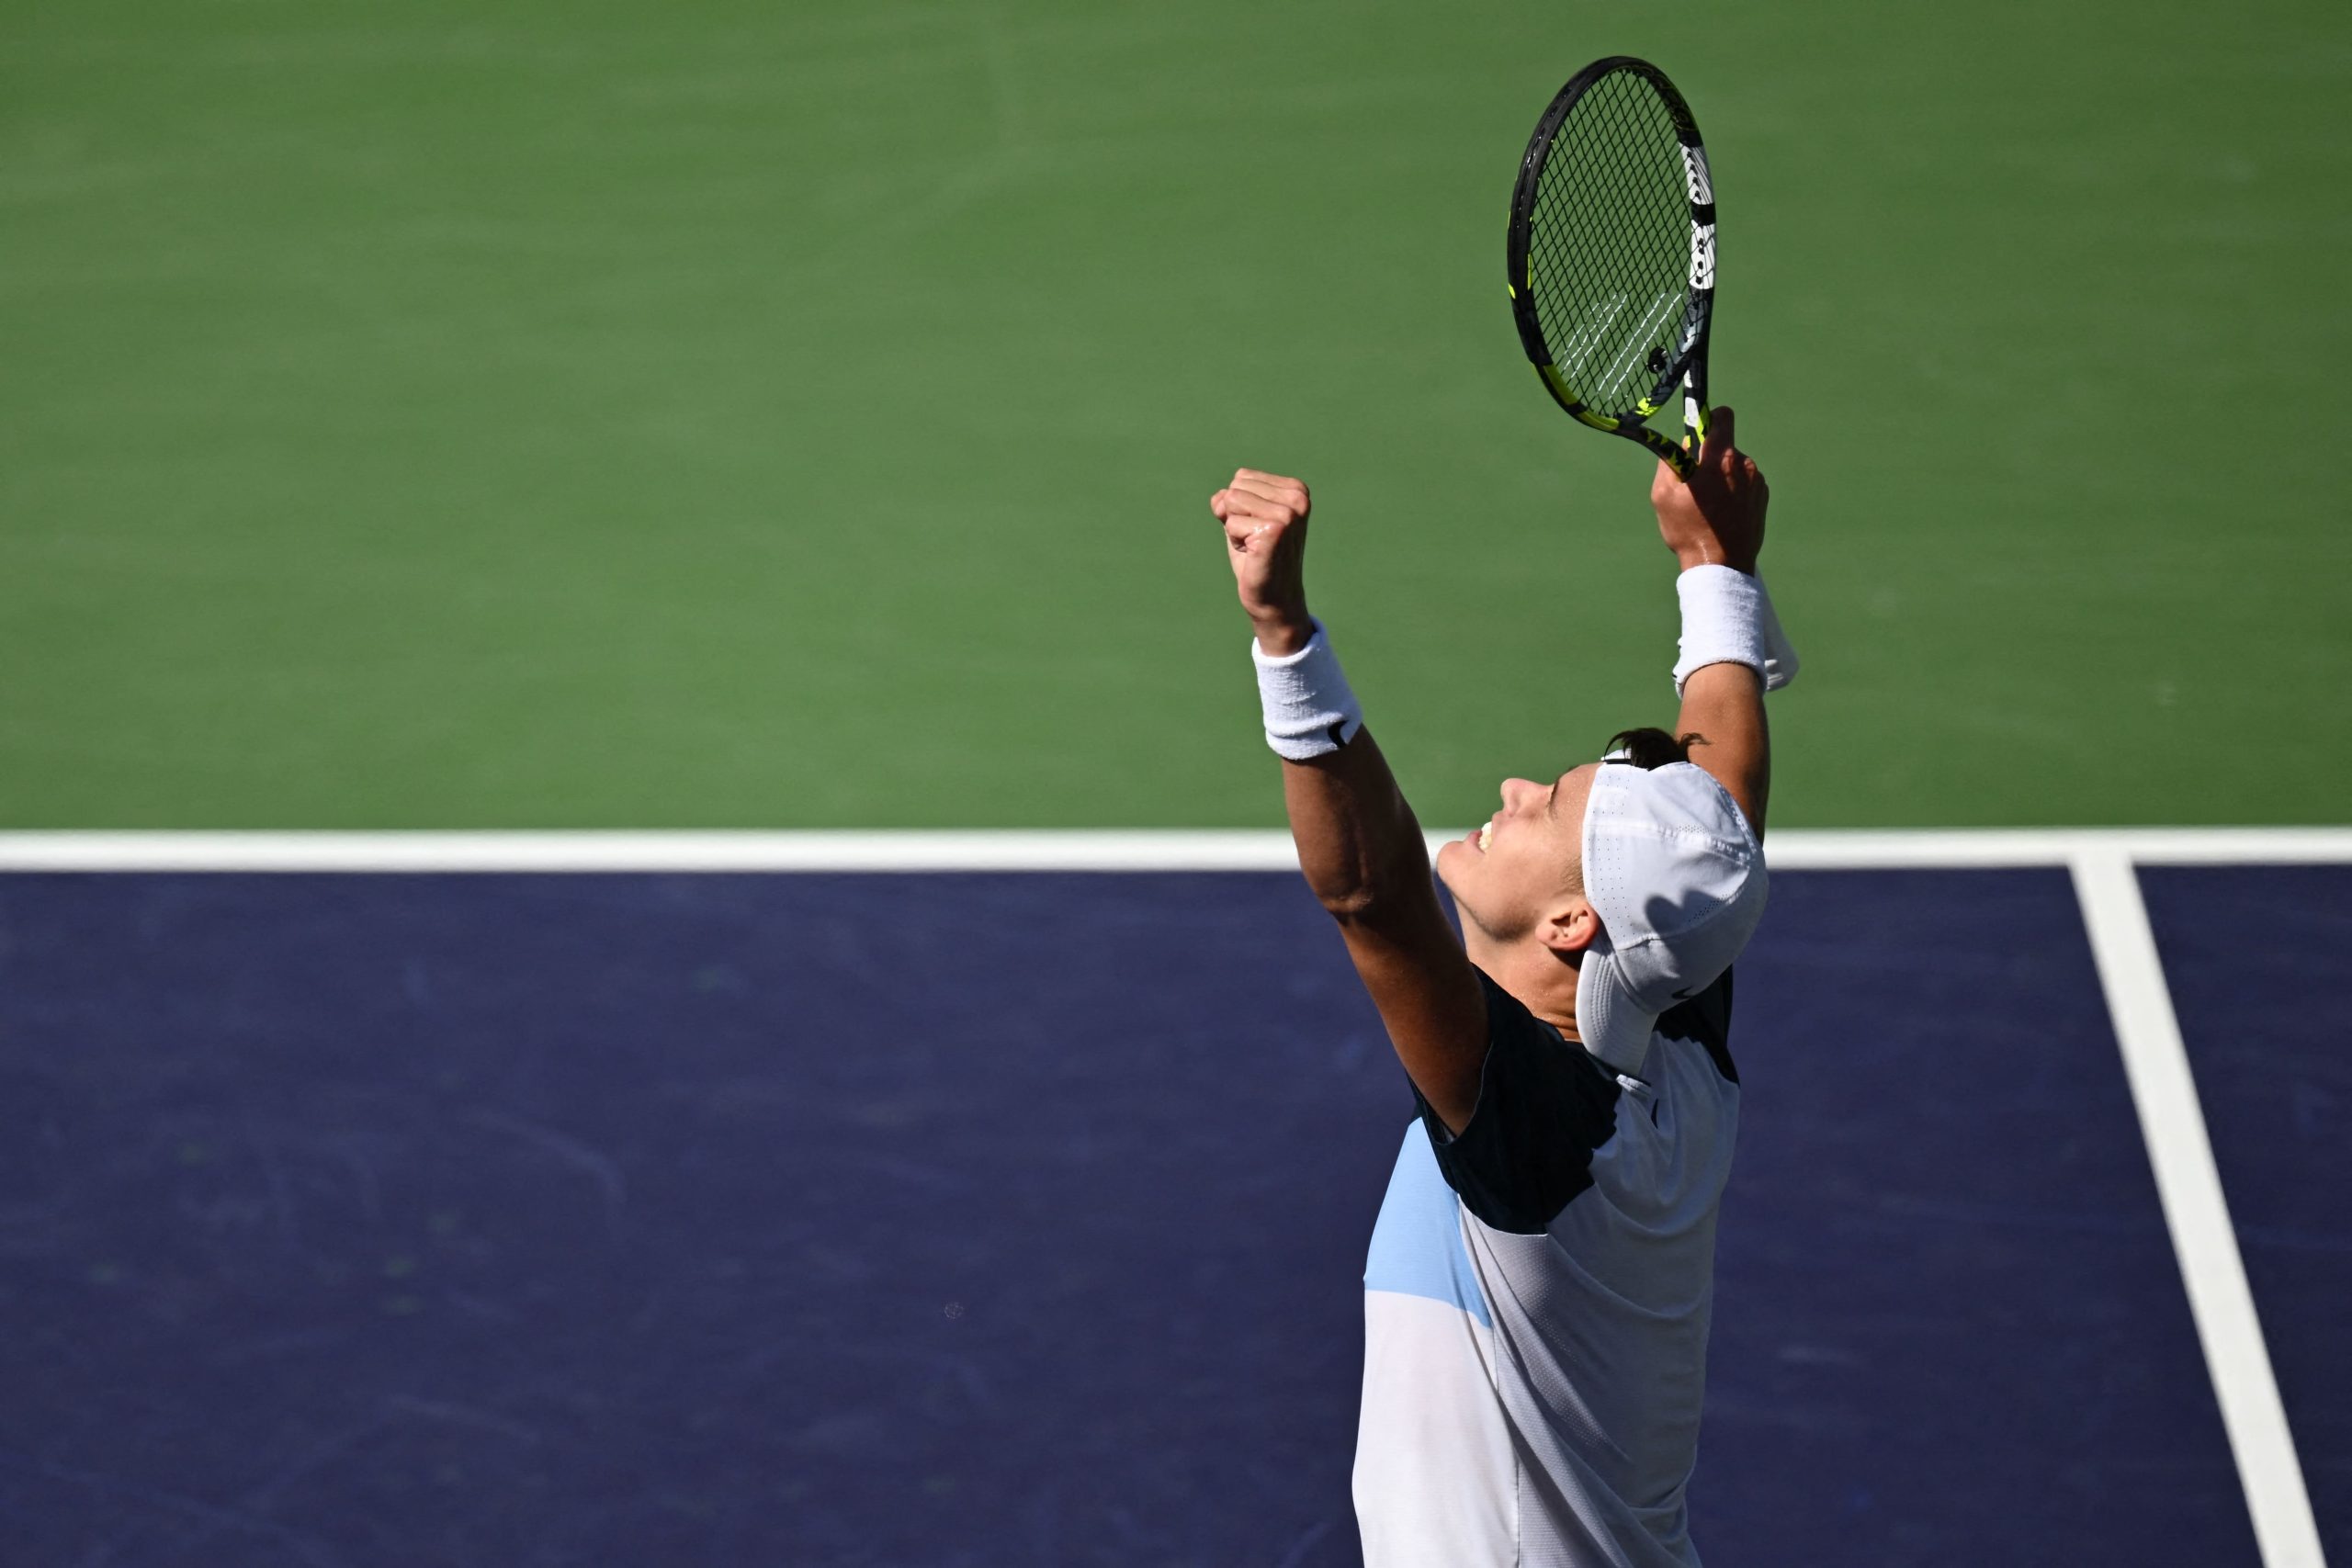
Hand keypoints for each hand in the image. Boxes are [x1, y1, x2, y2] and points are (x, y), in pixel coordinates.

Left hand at [1211, 468, 1314, 653]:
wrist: (1273, 599)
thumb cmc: (1257, 558)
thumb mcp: (1242, 519)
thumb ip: (1229, 500)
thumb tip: (1220, 497)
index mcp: (1296, 490)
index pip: (1242, 477)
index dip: (1239, 507)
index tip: (1257, 529)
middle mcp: (1297, 499)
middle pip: (1235, 488)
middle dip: (1235, 516)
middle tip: (1254, 541)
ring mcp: (1287, 514)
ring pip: (1231, 502)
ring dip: (1234, 529)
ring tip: (1253, 546)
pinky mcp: (1274, 531)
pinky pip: (1231, 523)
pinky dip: (1235, 541)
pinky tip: (1254, 555)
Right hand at [1651, 405, 1766, 574]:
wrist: (1721, 565)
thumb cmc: (1689, 531)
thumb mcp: (1663, 495)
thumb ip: (1670, 461)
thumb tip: (1682, 446)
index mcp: (1719, 459)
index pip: (1722, 417)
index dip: (1709, 419)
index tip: (1700, 433)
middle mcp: (1744, 464)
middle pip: (1724, 447)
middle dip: (1709, 459)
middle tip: (1695, 485)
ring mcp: (1757, 481)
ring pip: (1734, 467)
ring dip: (1722, 478)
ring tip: (1709, 506)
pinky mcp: (1763, 496)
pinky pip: (1744, 483)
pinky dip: (1734, 492)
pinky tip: (1723, 514)